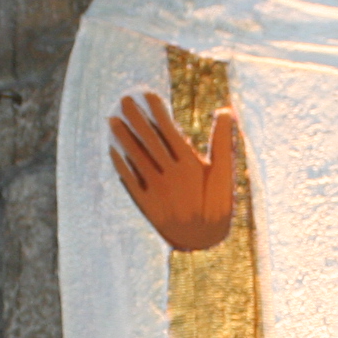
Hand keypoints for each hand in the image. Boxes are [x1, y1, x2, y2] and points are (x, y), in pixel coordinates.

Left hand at [109, 92, 235, 251]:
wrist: (204, 243)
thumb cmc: (217, 205)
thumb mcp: (224, 174)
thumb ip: (222, 141)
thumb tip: (226, 111)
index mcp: (189, 164)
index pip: (168, 130)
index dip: (156, 111)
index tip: (147, 94)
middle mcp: (169, 174)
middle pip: (148, 139)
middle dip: (135, 117)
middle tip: (124, 99)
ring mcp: (156, 189)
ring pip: (135, 156)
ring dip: (122, 137)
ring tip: (112, 119)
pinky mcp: (146, 203)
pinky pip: (129, 179)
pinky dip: (120, 163)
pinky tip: (112, 150)